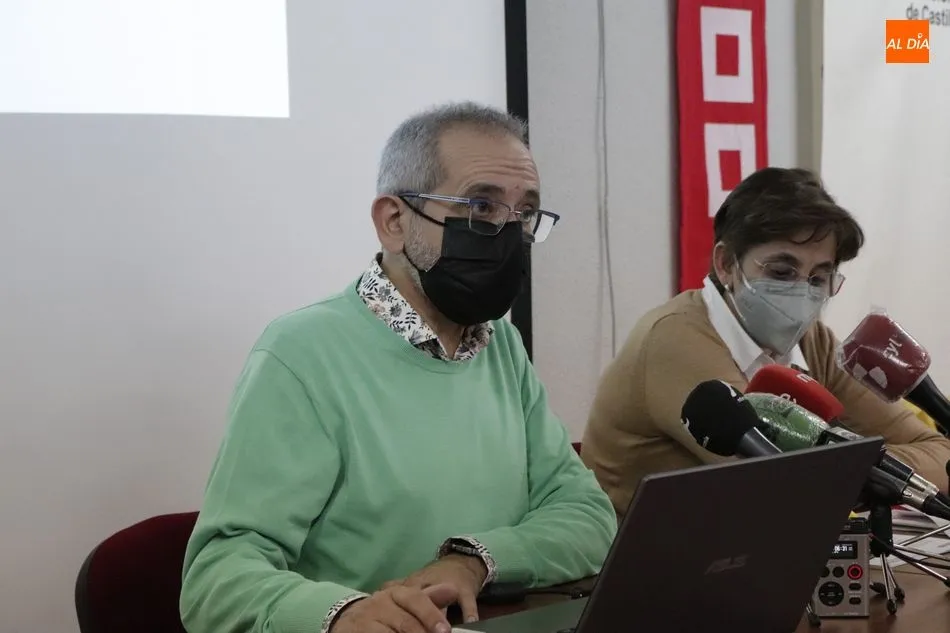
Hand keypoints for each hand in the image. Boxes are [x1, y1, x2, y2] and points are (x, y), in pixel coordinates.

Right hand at [330, 584, 456, 632]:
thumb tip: (452, 589)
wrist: (348, 620)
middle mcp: (380, 603)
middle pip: (406, 622)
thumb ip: (429, 598)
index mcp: (397, 593)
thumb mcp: (406, 602)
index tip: (445, 631)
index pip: (416, 599)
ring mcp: (366, 619)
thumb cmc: (385, 612)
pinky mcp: (355, 632)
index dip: (431, 615)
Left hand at [384, 554, 487, 622]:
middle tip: (411, 631)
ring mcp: (447, 584)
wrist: (462, 562)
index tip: (390, 628)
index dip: (396, 614)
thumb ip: (397, 589)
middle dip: (414, 619)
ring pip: (441, 602)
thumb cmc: (435, 577)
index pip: (401, 598)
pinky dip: (468, 612)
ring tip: (439, 631)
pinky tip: (469, 622)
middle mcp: (428, 582)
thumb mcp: (415, 582)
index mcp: (413, 583)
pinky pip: (467, 601)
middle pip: (418, 600)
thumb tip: (375, 596)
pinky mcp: (465, 589)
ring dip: (437, 617)